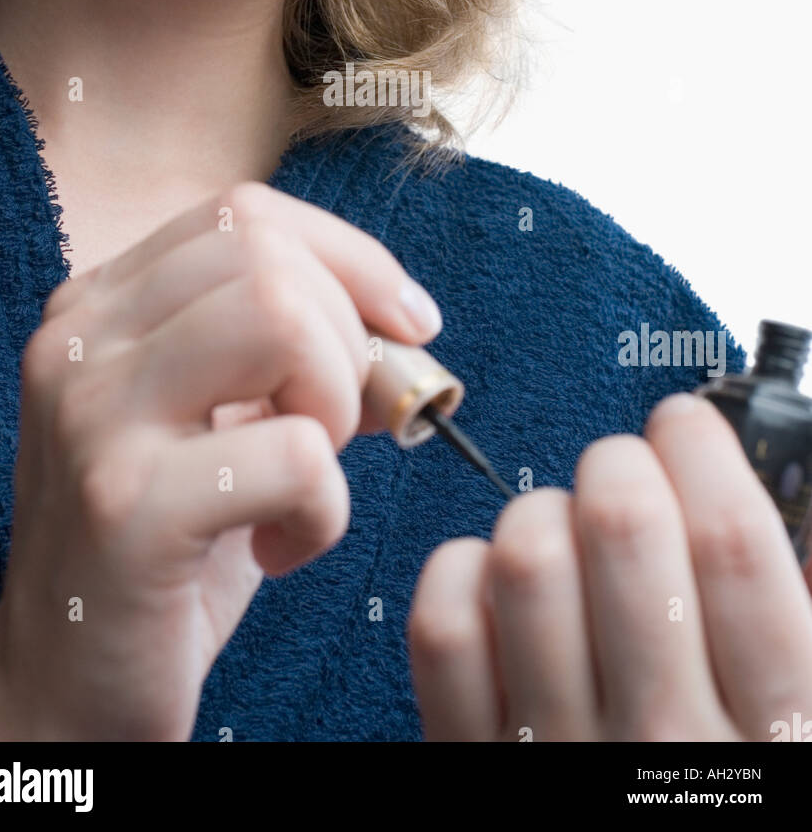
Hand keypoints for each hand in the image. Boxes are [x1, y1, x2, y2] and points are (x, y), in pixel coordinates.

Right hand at [0, 182, 440, 740]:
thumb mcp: (215, 421)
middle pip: (267, 254)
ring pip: (280, 319)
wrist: (63, 684)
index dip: (350, 257)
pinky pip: (296, 454)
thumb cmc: (163, 546)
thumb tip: (404, 325)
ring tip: (307, 474)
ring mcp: (94, 417)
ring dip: (336, 402)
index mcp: (99, 307)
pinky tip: (279, 550)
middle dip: (347, 335)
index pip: (244, 211)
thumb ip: (285, 354)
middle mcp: (80, 341)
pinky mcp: (127, 506)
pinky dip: (325, 509)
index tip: (408, 324)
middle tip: (344, 426)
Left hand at [408, 392, 811, 740]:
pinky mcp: (476, 766)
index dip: (703, 452)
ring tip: (564, 535)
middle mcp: (666, 744)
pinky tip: (498, 584)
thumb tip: (780, 511)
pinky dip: (462, 572)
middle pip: (622, 527)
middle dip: (618, 463)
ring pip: (526, 558)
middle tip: (624, 473)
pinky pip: (444, 625)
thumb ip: (803, 622)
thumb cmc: (736, 797)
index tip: (687, 426)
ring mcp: (560, 758)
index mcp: (778, 730)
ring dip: (540, 513)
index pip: (732, 544)